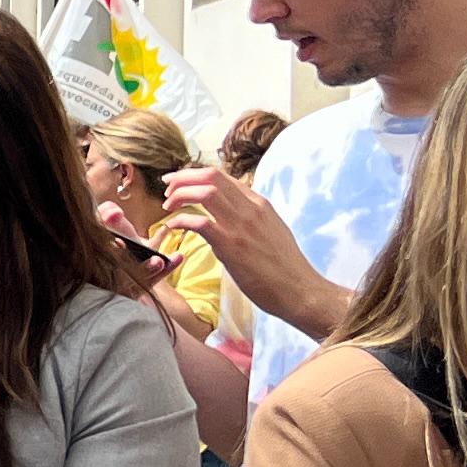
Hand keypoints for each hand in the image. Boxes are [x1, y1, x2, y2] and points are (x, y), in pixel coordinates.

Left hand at [159, 165, 333, 331]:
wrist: (300, 290)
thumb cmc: (284, 266)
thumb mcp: (271, 230)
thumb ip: (251, 217)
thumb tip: (233, 211)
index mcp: (259, 203)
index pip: (222, 176)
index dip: (194, 175)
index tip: (178, 183)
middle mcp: (251, 208)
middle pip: (210, 176)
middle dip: (182, 178)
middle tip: (165, 188)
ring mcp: (241, 226)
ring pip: (205, 193)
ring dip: (180, 195)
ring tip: (167, 206)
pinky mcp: (232, 246)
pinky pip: (199, 223)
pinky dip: (180, 221)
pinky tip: (172, 227)